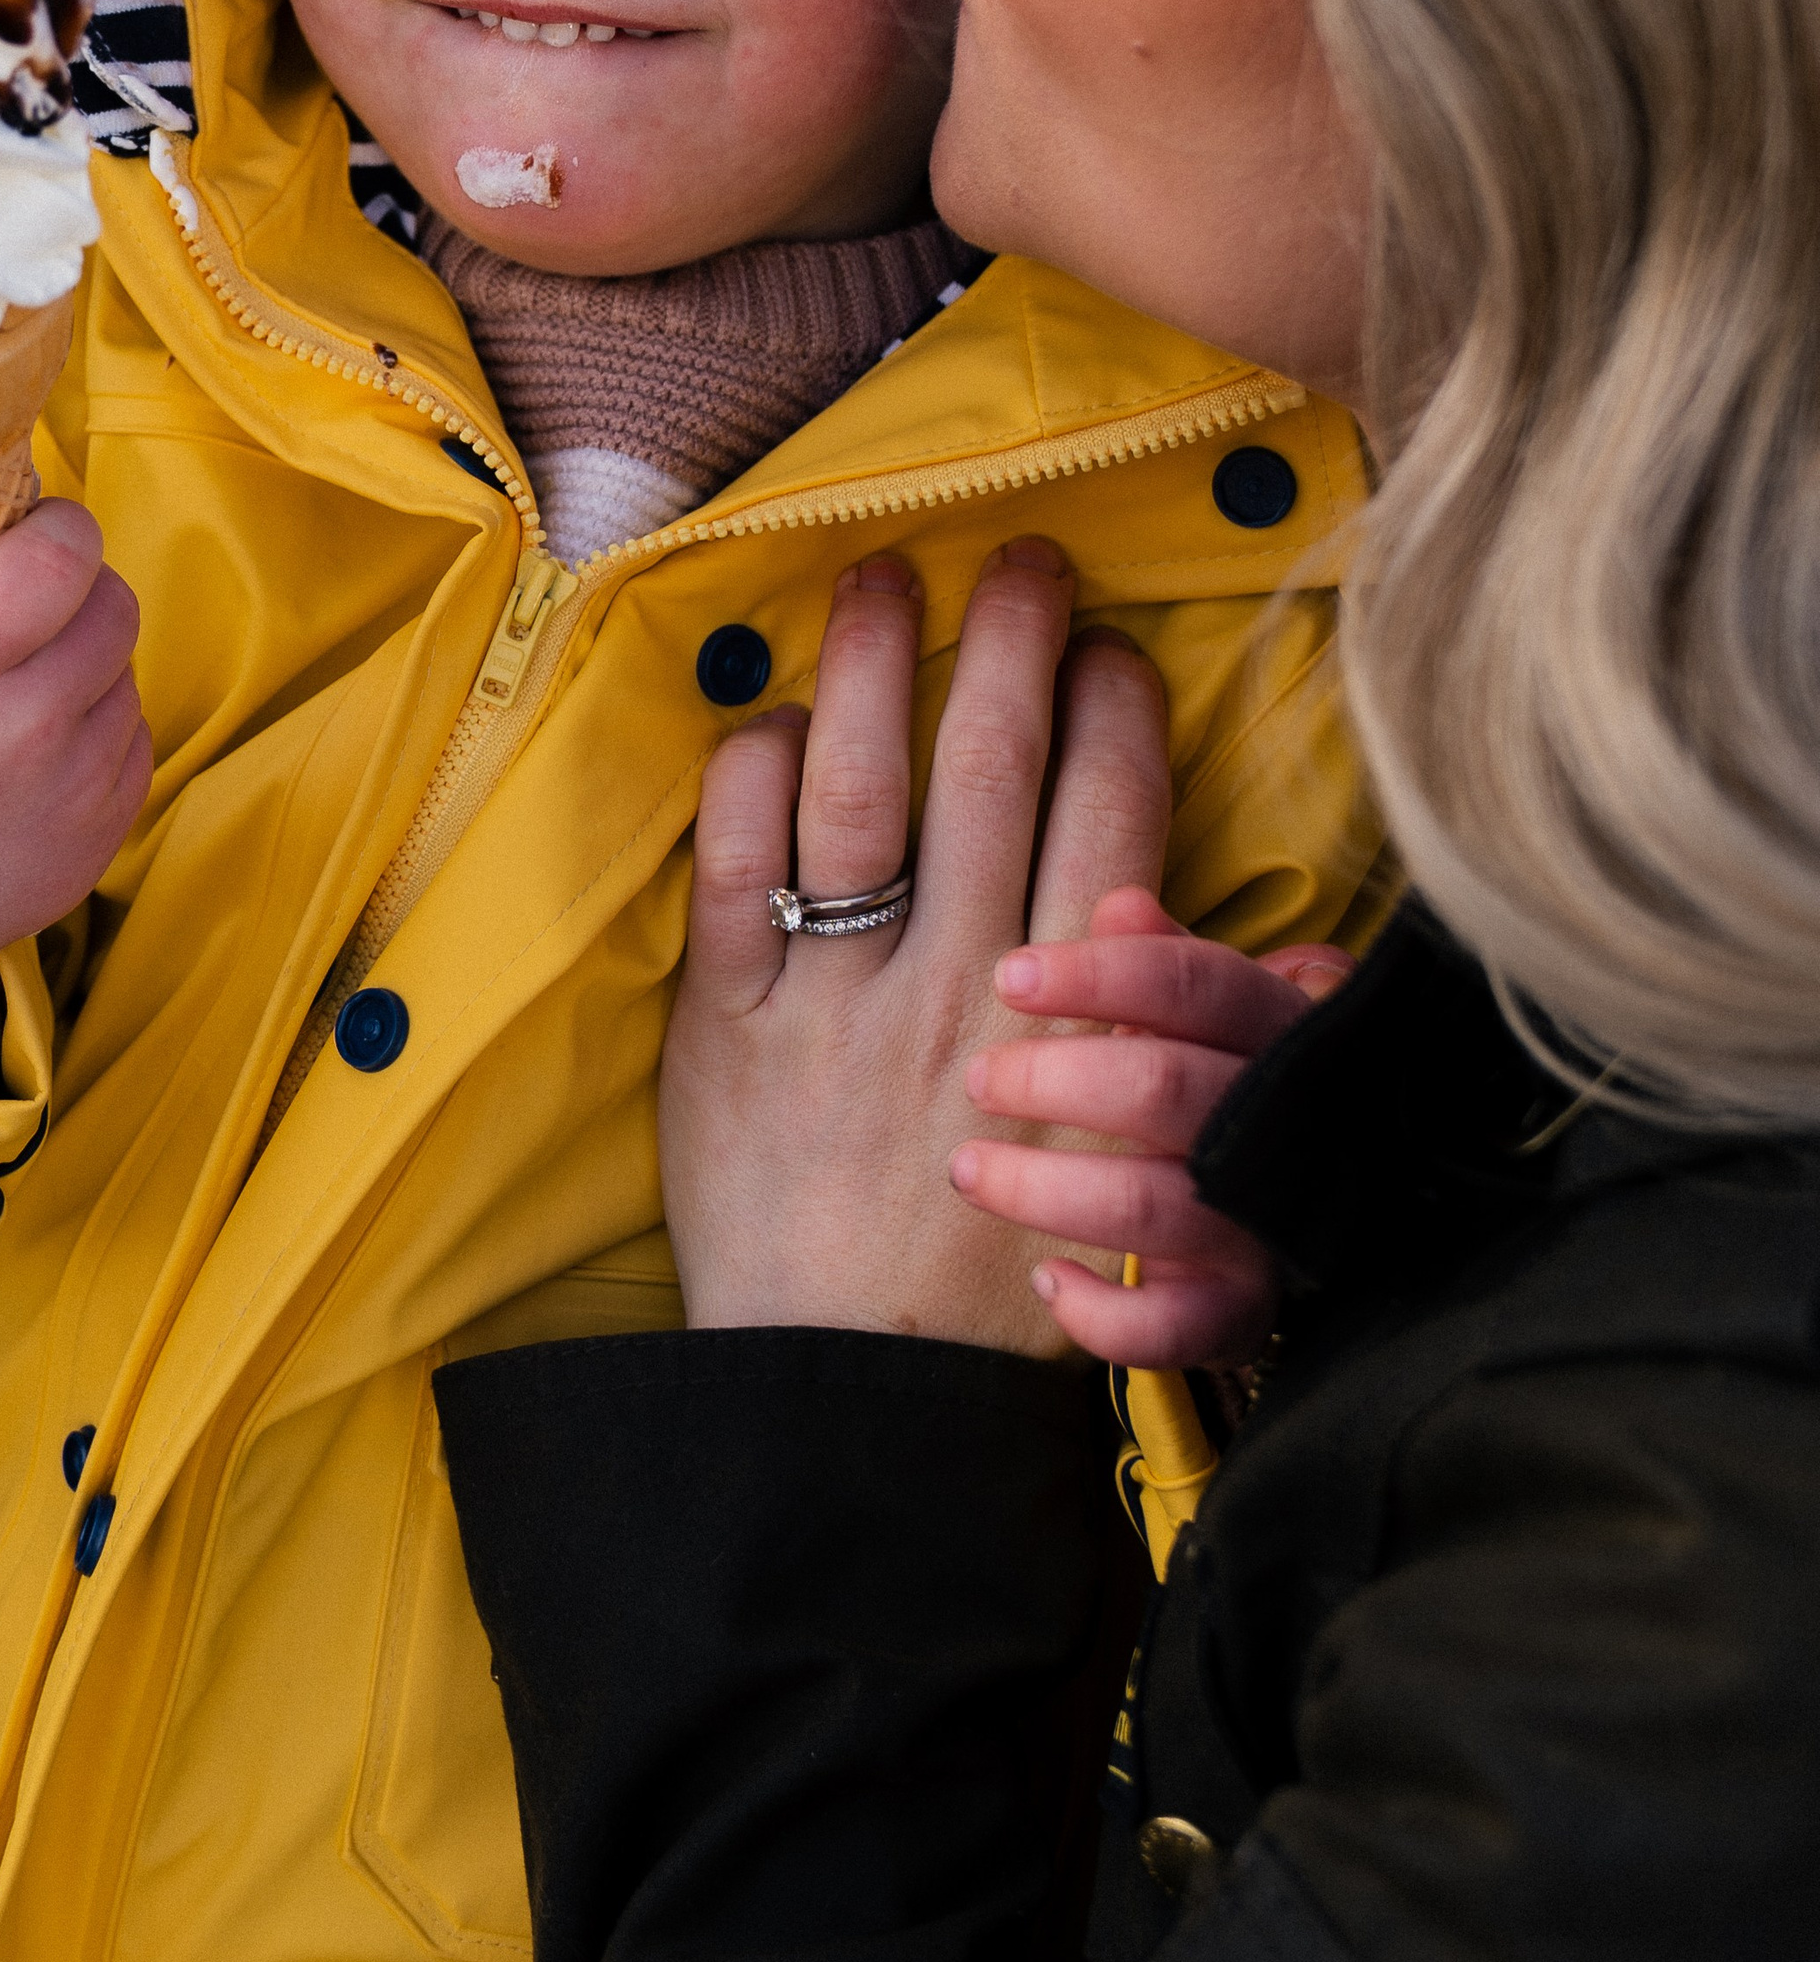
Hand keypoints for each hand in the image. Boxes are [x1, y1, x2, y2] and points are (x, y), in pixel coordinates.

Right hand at [0, 499, 149, 1091]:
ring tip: (13, 689)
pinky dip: (96, 723)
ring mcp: (77, 787)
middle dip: (75, 588)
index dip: (57, 528)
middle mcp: (28, 728)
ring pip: (127, 666)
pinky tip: (31, 747)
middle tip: (20, 610)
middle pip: (113, 601)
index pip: (64, 552)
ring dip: (86, 658)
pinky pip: (135, 732)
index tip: (28, 536)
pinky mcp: (108, 829)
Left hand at [663, 538, 1173, 1356]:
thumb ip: (1158, 1038)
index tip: (1114, 651)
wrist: (854, 1403)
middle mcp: (956, 995)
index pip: (1112, 822)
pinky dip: (748, 779)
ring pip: (855, 793)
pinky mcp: (723, 1029)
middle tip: (1022, 558)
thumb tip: (1238, 930)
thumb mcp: (1123, 1168)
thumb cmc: (996, 1288)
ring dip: (872, 666)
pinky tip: (769, 719)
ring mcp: (831, 1005)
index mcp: (1065, 1025)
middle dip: (1014, 642)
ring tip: (881, 579)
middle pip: (992, 773)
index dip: (1116, 716)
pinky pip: (732, 872)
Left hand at [956, 895, 1348, 1365]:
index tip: (1009, 976)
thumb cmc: (1214, 1084)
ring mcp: (1266, 1225)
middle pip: (1166, 1088)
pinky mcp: (1246, 1310)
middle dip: (1055, 1080)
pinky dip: (1107, 1315)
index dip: (1104, 976)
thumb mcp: (1198, 1013)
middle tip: (978, 1078)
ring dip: (1045, 1189)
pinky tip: (1047, 1280)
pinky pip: (1180, 1328)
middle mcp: (1280, 1127)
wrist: (1291, 1213)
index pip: (1198, 985)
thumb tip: (1119, 903)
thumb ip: (1159, 960)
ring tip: (967, 1170)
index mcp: (1275, 1031)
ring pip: (1153, 1207)